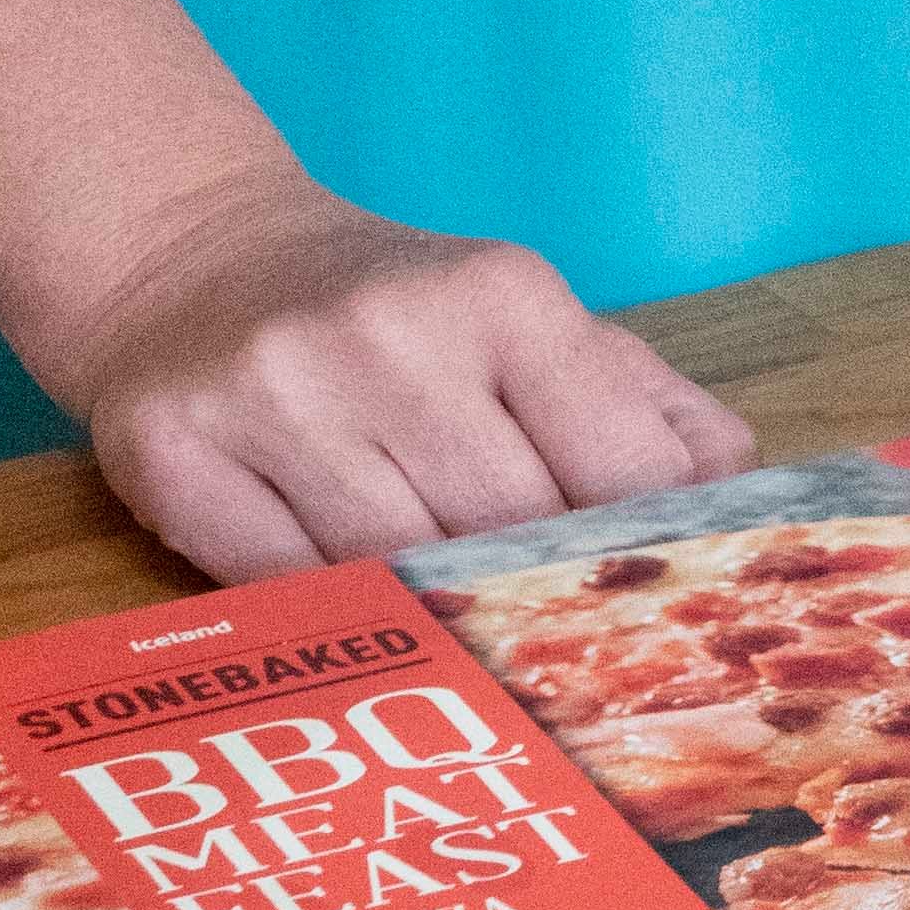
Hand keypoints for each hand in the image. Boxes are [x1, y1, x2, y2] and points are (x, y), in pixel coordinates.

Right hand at [61, 169, 759, 577]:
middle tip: (545, 650)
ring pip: (393, 571)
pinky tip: (344, 617)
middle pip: (506, 533)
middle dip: (527, 595)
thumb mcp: (528, 322)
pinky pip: (278, 589)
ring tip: (447, 635)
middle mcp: (388, 335)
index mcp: (504, 294)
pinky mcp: (172, 452)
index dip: (637, 553)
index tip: (637, 605)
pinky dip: (321, 616)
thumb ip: (641, 403)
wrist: (191, 259)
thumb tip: (737, 491)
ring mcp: (273, 394)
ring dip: (426, 612)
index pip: (619, 470)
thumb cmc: (394, 316)